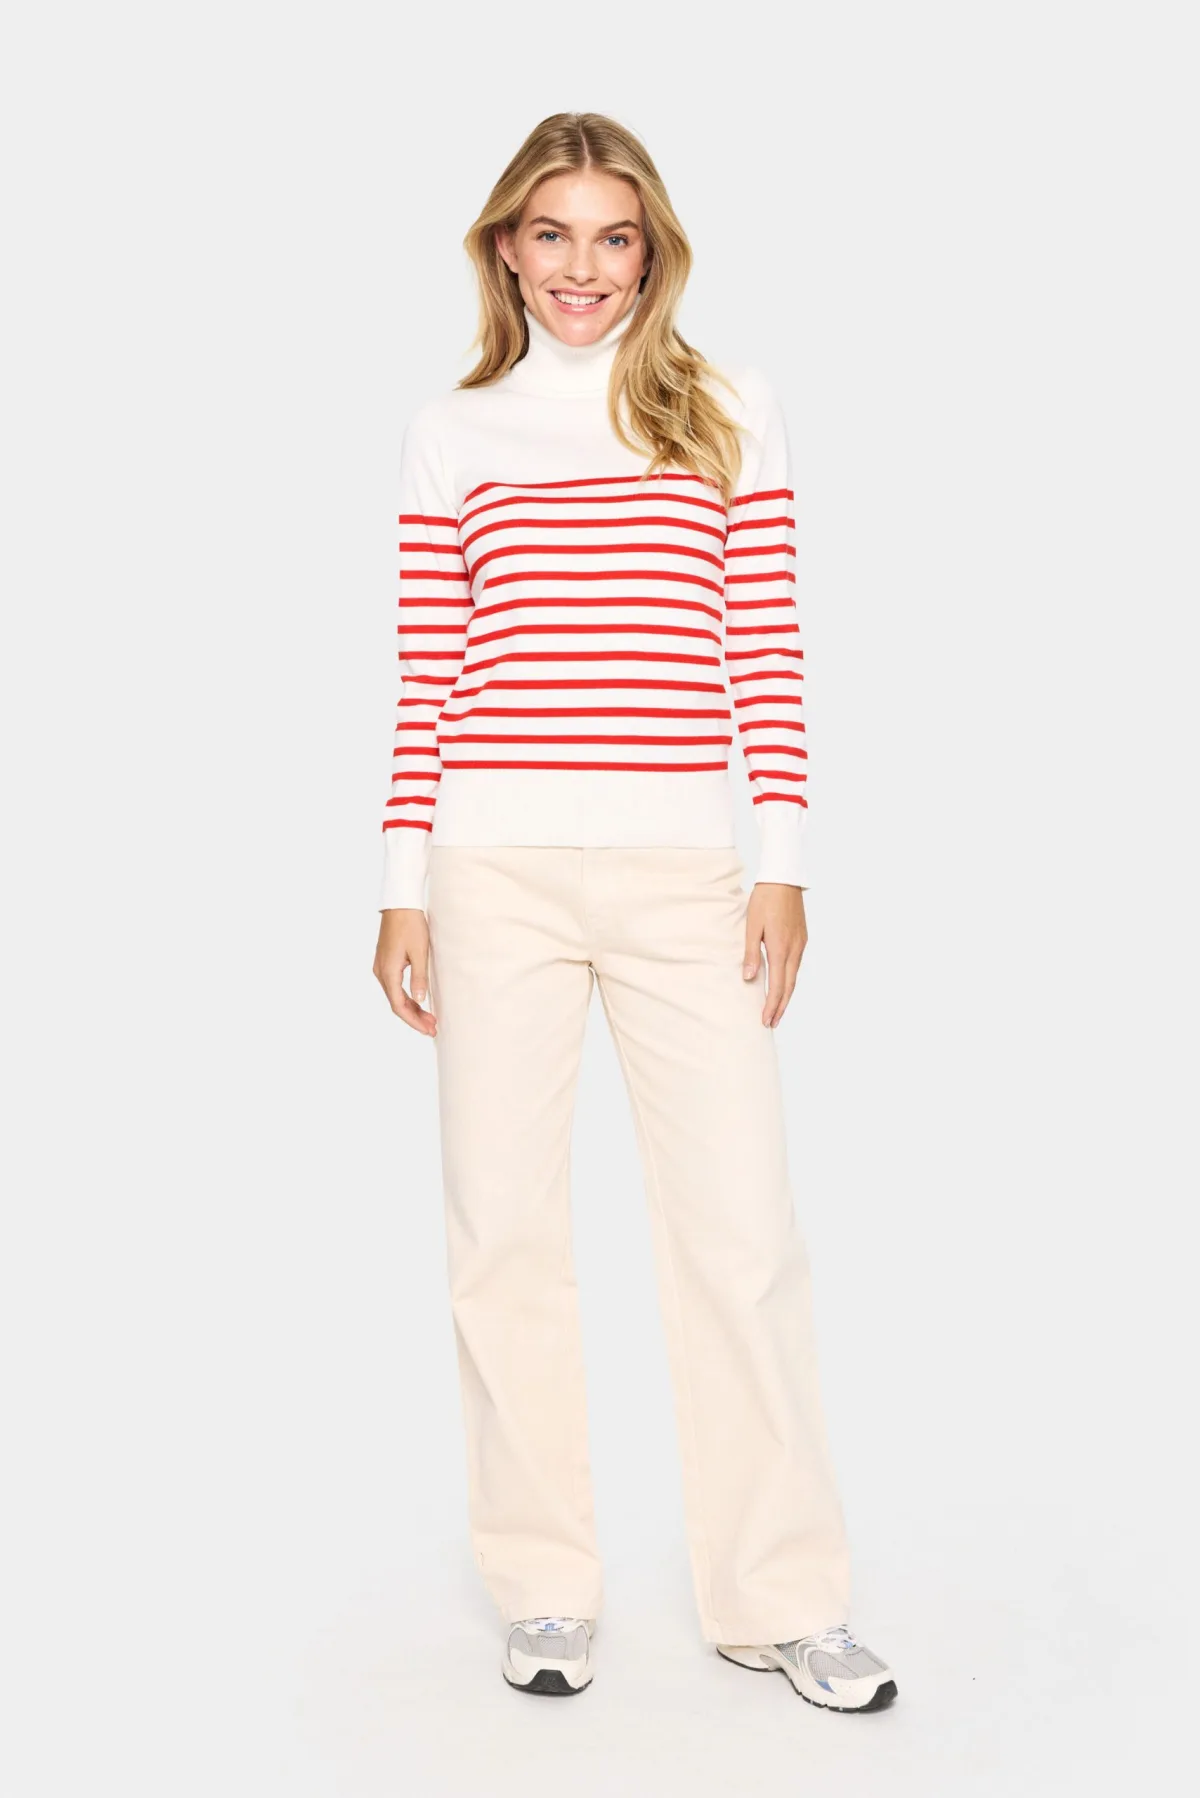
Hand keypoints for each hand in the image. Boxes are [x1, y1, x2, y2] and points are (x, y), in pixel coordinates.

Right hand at [373, 908, 436, 1036]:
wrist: (400, 903)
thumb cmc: (411, 924)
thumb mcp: (420, 952)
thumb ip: (419, 978)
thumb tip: (419, 1001)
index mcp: (388, 972)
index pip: (399, 1006)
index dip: (413, 1020)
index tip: (428, 1029)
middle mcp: (381, 972)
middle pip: (396, 1003)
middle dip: (414, 1017)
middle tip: (432, 1027)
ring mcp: (381, 966)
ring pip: (395, 995)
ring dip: (411, 1008)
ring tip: (429, 1017)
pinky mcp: (386, 961)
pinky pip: (394, 986)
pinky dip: (406, 996)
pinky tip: (418, 1001)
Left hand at [743, 883, 807, 1027]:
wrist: (784, 878)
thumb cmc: (765, 900)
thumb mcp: (752, 926)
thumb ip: (751, 953)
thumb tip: (750, 978)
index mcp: (780, 948)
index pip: (778, 985)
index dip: (772, 1005)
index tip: (765, 1020)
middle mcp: (794, 950)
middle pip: (789, 987)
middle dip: (780, 1007)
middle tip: (771, 1023)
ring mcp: (800, 944)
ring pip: (794, 977)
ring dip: (786, 996)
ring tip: (777, 1010)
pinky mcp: (802, 939)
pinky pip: (796, 966)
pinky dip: (790, 981)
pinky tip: (784, 985)